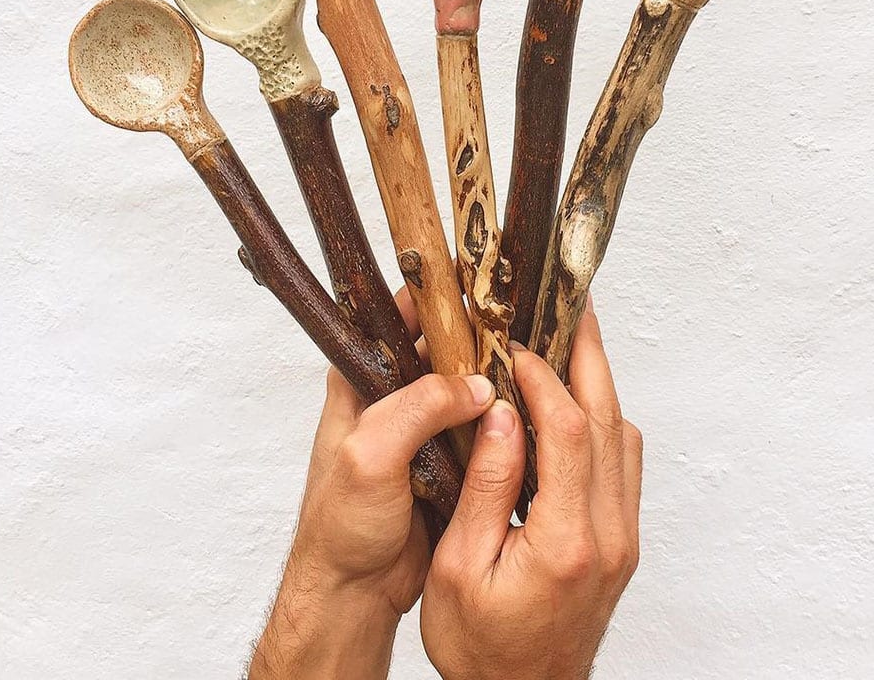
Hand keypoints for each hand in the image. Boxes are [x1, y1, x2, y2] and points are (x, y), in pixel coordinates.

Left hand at [249, 289, 495, 679]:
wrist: (353, 594)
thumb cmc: (340, 527)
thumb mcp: (369, 455)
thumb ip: (417, 410)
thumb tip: (477, 386)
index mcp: (360, 380)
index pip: (397, 316)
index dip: (434, 295)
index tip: (475, 280)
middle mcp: (391, 397)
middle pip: (441, 347)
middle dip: (477, 337)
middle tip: (518, 323)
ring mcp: (421, 429)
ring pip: (466, 388)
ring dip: (494, 381)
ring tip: (533, 361)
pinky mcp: (446, 461)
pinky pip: (480, 429)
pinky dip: (502, 422)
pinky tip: (530, 413)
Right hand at [420, 300, 642, 679]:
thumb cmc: (480, 648)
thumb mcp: (460, 567)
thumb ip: (485, 486)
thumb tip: (500, 414)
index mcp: (566, 541)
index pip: (565, 429)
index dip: (541, 377)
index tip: (514, 347)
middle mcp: (608, 535)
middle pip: (608, 420)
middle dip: (590, 355)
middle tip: (574, 307)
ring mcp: (622, 539)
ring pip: (622, 438)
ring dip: (598, 385)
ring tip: (570, 345)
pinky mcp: (620, 544)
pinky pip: (623, 464)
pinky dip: (603, 421)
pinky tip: (576, 406)